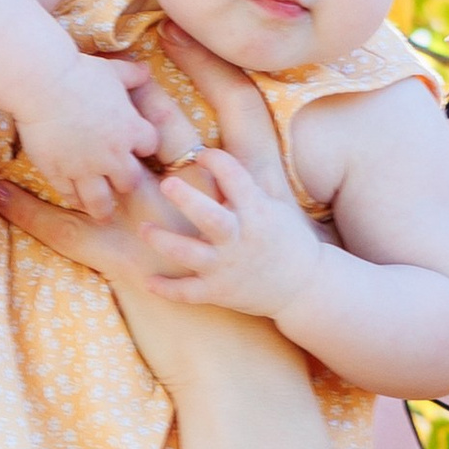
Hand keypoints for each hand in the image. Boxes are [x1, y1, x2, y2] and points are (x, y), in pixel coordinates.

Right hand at [16, 53, 167, 218]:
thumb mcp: (112, 70)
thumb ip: (131, 74)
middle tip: (120, 182)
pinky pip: (70, 195)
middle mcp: (112, 155)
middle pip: (129, 181)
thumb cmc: (79, 72)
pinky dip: (74, 198)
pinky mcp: (58, 173)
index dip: (142, 145)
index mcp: (129, 129)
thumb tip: (145, 70)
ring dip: (103, 208)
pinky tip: (74, 199)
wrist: (42, 83)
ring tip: (103, 214)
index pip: (149, 146)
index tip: (135, 145)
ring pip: (100, 201)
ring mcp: (84, 168)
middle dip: (126, 181)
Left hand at [129, 144, 327, 326]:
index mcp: (256, 211)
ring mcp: (226, 267)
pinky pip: (187, 292)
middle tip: (166, 184)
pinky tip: (148, 280)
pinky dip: (166, 289)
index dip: (215, 160)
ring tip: (143, 228)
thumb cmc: (287, 240)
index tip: (201, 156)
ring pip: (189, 254)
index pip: (234, 176)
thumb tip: (218, 156)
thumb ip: (247, 185)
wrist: (305, 287)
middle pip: (208, 217)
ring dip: (163, 241)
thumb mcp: (274, 206)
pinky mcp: (219, 292)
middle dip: (186, 199)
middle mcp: (239, 238)